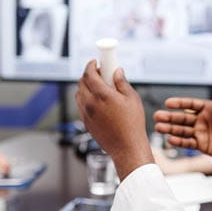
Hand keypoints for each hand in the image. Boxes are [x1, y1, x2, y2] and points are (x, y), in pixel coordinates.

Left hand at [75, 60, 152, 179]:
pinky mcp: (85, 122)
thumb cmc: (132, 124)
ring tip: (99, 87)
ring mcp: (86, 113)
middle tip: (100, 73)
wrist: (126, 148)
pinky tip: (97, 101)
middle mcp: (90, 103)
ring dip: (85, 86)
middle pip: (81, 82)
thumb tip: (117, 71)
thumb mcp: (132, 99)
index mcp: (102, 95)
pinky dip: (85, 98)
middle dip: (88, 74)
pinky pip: (80, 105)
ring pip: (79, 93)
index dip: (91, 65)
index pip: (89, 73)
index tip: (95, 62)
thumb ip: (122, 82)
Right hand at [154, 79, 211, 161]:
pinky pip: (187, 142)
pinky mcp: (200, 144)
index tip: (168, 103)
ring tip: (158, 127)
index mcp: (207, 108)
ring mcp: (198, 132)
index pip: (190, 104)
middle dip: (169, 117)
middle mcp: (200, 119)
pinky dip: (178, 141)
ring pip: (181, 130)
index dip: (179, 103)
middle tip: (157, 116)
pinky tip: (170, 139)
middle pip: (182, 117)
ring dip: (170, 129)